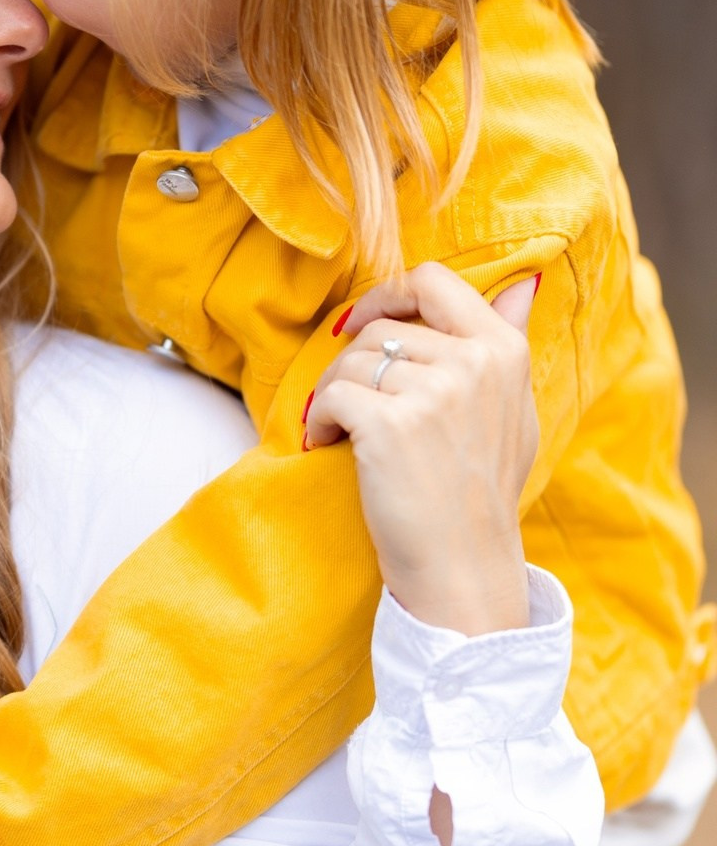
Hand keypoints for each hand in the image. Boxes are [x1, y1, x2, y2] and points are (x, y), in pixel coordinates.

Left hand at [307, 263, 538, 636]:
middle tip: (349, 398)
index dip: (389, 293)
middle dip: (353, 361)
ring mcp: (432, 393)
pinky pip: (332, 395)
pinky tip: (329, 444)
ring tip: (343, 430)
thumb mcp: (515, 410)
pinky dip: (320, 419)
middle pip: (382, 326)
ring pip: (352, 360)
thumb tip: (524, 281)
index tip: (365, 322)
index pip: (435, 280)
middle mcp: (473, 363)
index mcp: (503, 351)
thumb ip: (510, 342)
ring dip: (334, 392)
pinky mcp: (389, 424)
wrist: (463, 565)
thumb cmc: (481, 490)